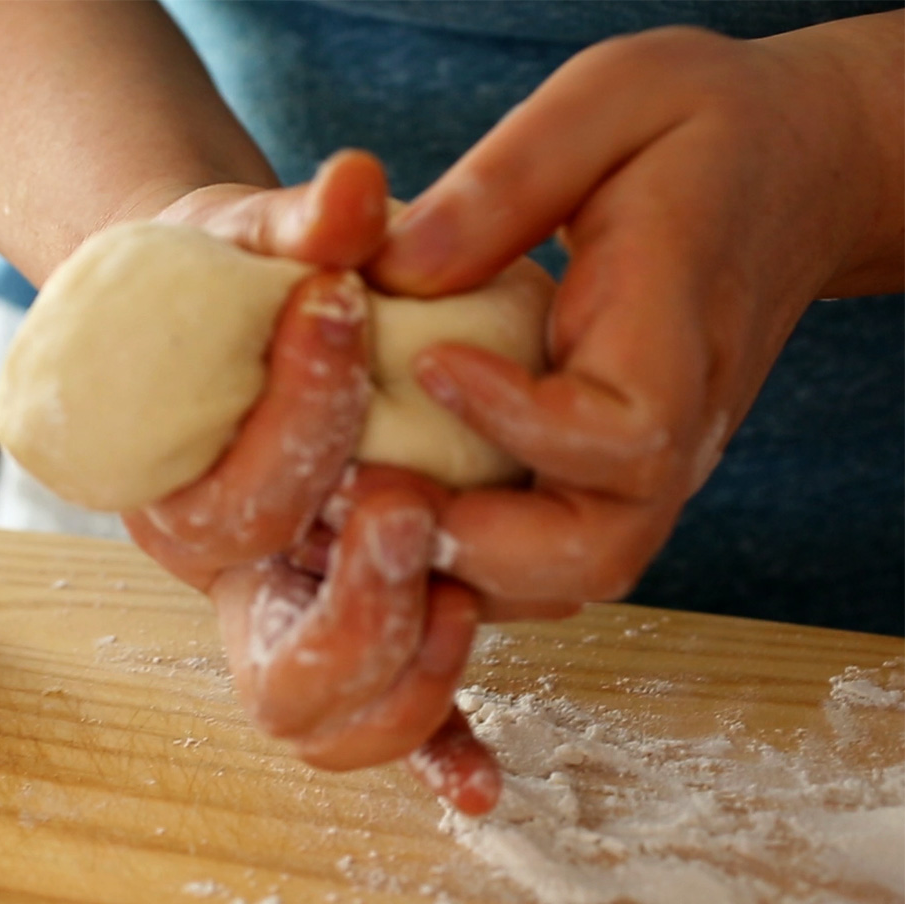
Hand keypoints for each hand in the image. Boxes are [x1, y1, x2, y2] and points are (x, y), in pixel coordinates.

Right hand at [124, 151, 500, 814]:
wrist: (227, 327)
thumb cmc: (227, 287)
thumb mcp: (242, 239)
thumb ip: (293, 225)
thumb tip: (354, 189)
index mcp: (173, 492)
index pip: (230, 505)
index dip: (294, 419)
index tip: (344, 312)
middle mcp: (227, 578)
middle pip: (275, 666)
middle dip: (359, 601)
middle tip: (410, 505)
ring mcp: (290, 613)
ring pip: (324, 716)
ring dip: (404, 676)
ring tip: (458, 594)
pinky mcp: (352, 622)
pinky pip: (384, 717)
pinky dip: (432, 747)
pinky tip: (484, 782)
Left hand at [367, 21, 902, 613]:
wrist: (785, 174)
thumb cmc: (695, 130)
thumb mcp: (609, 104)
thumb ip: (509, 183)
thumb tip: (392, 269)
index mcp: (677, 330)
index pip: (624, 431)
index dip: (520, 420)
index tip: (431, 361)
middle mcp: (673, 428)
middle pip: (593, 554)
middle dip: (466, 545)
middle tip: (347, 491)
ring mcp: (644, 469)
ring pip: (560, 579)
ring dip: (451, 568)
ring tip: (338, 515)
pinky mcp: (609, 478)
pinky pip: (540, 556)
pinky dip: (460, 556)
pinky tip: (374, 508)